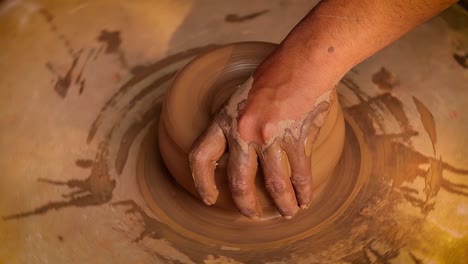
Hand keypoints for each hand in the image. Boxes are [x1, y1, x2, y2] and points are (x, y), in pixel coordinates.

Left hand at [189, 47, 333, 218]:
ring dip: (282, 204)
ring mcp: (271, 137)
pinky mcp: (296, 138)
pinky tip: (305, 199)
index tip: (209, 198)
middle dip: (246, 205)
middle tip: (252, 215)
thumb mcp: (241, 96)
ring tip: (288, 213)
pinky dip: (303, 190)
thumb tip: (238, 149)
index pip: (201, 157)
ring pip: (274, 184)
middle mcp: (244, 132)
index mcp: (225, 120)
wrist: (303, 62)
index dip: (202, 182)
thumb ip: (237, 123)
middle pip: (239, 181)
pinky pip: (299, 173)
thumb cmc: (273, 75)